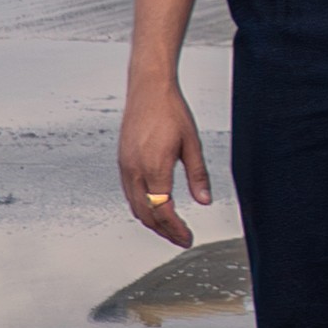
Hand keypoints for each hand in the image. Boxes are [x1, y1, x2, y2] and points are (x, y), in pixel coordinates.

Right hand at [117, 72, 214, 247]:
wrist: (148, 89)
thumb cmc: (170, 110)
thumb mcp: (192, 143)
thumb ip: (198, 174)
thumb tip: (204, 200)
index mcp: (154, 167)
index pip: (163, 211)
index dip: (175, 229)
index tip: (187, 238)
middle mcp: (135, 170)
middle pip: (146, 214)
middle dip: (164, 231)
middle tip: (181, 238)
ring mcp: (125, 166)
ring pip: (135, 206)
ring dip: (152, 221)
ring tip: (170, 228)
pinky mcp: (122, 161)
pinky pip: (129, 193)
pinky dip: (142, 207)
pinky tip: (155, 207)